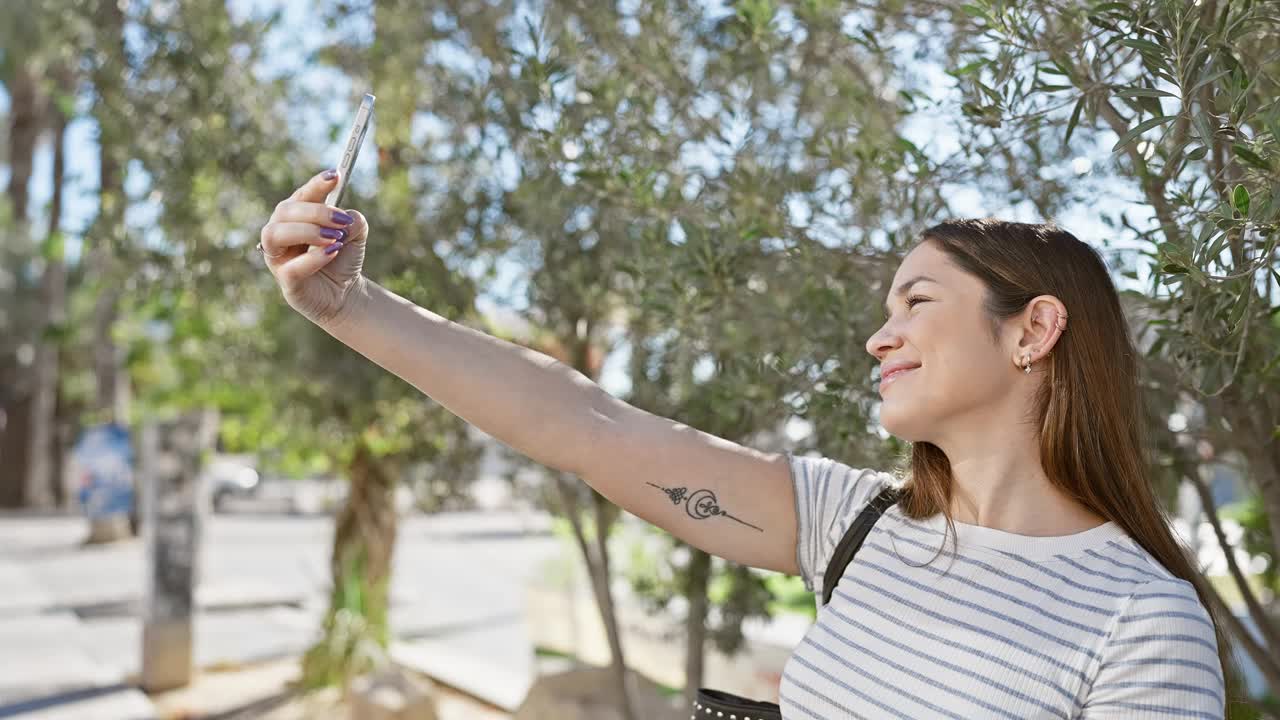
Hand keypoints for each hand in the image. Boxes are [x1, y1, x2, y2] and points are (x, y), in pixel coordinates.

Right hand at [260, 169, 368, 327]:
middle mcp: (281, 233)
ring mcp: (279, 258)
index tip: (335, 176)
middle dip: (315, 211)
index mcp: (296, 217)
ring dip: (306, 231)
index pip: (300, 195)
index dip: (315, 185)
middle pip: (284, 211)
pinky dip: (314, 258)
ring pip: (275, 234)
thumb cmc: (343, 258)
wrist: (346, 293)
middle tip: (341, 220)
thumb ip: (353, 220)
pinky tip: (333, 252)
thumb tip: (346, 219)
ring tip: (334, 238)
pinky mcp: (286, 282)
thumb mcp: (355, 234)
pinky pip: (291, 267)